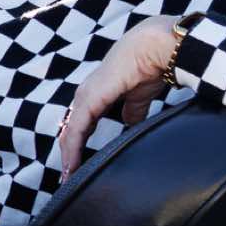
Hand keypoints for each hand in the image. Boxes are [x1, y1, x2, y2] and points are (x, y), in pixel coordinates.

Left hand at [57, 17, 178, 179]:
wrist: (157, 46)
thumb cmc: (149, 64)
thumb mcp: (138, 95)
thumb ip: (132, 109)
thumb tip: (130, 123)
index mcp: (96, 93)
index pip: (81, 124)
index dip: (77, 145)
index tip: (77, 167)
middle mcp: (86, 94)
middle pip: (71, 130)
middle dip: (69, 154)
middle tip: (68, 178)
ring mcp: (86, 96)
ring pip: (70, 132)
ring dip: (68, 155)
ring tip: (68, 177)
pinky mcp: (90, 99)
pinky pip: (77, 129)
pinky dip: (73, 148)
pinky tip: (72, 164)